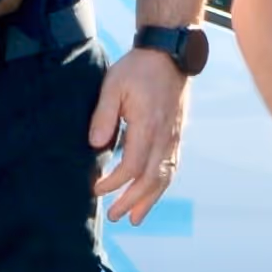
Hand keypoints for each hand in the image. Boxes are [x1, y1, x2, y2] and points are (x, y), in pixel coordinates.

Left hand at [89, 39, 189, 222]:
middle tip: (114, 217)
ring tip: (136, 218)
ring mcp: (173, 137)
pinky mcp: (175, 135)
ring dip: (150, 200)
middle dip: (132, 201)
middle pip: (150, 179)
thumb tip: (96, 145)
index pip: (132, 166)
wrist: (168, 54)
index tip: (96, 189)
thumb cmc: (137, 68)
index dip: (114, 183)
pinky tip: (152, 194)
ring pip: (164, 176)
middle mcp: (164, 136)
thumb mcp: (113, 85)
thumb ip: (104, 115)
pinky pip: (171, 166)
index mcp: (147, 125)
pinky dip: (161, 185)